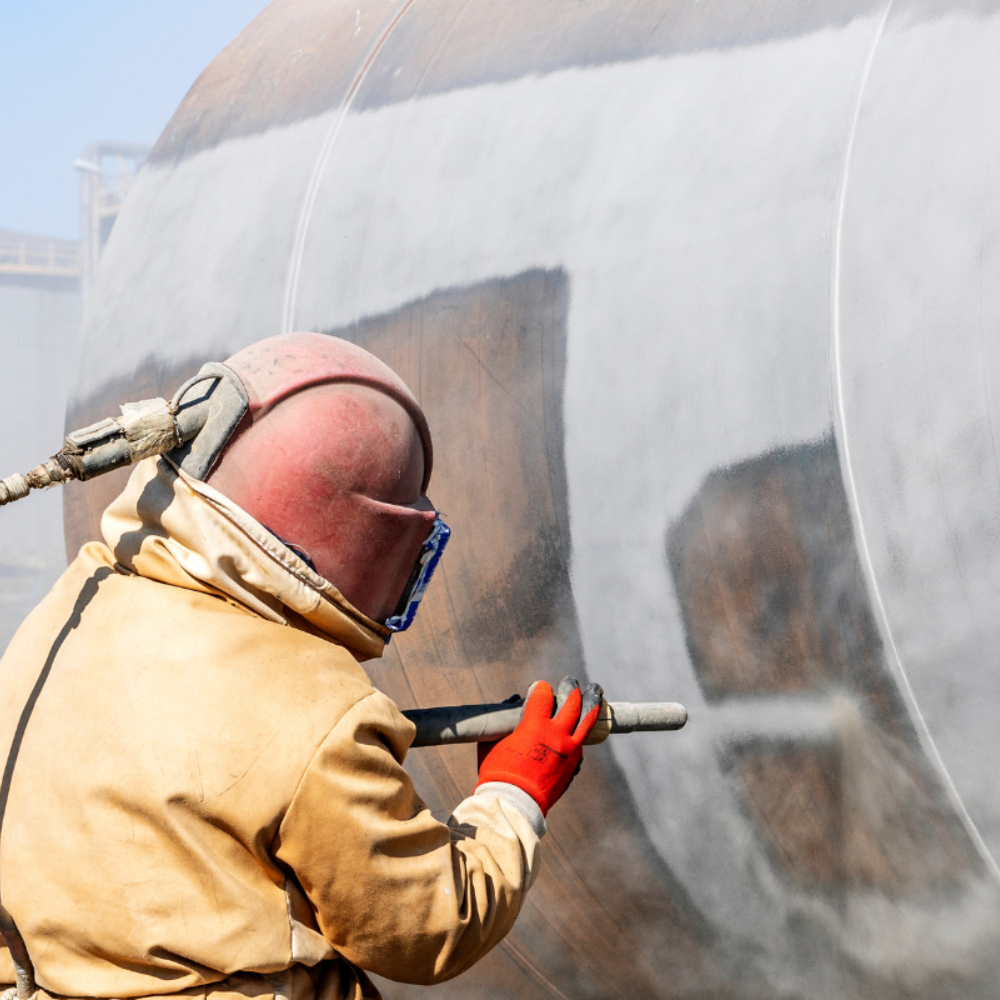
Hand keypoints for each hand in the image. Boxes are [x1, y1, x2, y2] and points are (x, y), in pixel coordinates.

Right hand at [476, 677, 601, 815]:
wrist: (514, 805)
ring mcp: (569, 750)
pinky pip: (581, 744)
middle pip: (571, 702)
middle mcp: (556, 734)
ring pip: (587, 720)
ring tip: (594, 691)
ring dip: (591, 702)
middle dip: (570, 688)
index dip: (541, 688)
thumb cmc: (497, 773)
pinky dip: (581, 733)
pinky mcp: (573, 765)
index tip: (539, 688)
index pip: (544, 694)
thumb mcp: (493, 742)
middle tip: (569, 682)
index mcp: (534, 725)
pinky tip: (581, 728)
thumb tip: (511, 704)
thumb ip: (503, 720)